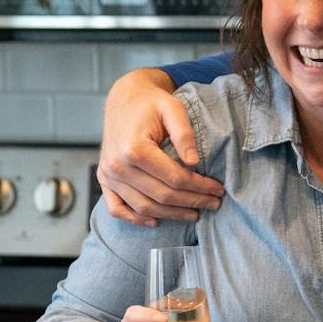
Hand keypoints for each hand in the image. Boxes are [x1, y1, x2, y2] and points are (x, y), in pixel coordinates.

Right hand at [95, 69, 222, 224]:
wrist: (124, 99)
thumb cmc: (151, 104)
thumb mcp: (173, 108)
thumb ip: (184, 134)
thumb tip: (194, 163)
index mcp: (134, 148)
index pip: (175, 178)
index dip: (200, 187)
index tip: (218, 190)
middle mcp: (118, 165)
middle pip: (162, 196)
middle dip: (192, 203)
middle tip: (214, 204)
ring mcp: (108, 175)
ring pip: (144, 207)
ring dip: (171, 215)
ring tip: (194, 214)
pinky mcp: (104, 180)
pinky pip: (117, 209)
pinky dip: (135, 219)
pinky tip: (156, 221)